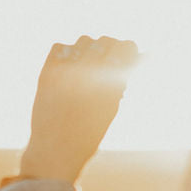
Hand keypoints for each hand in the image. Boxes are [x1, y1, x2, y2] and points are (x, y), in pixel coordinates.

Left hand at [19, 36, 139, 182]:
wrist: (56, 150)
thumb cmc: (89, 132)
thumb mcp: (112, 106)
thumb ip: (123, 79)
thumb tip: (143, 54)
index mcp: (111, 83)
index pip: (126, 47)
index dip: (129, 50)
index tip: (128, 57)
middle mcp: (89, 72)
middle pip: (106, 41)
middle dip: (111, 49)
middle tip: (108, 62)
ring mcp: (66, 69)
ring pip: (84, 40)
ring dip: (89, 49)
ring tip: (88, 66)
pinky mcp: (48, 71)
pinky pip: (60, 47)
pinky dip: (67, 53)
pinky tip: (70, 67)